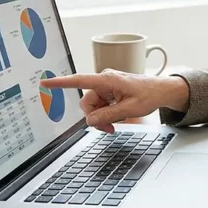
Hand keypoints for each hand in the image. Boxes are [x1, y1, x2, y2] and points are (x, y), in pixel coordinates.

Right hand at [40, 70, 189, 132]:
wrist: (161, 91)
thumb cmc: (149, 94)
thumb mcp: (130, 109)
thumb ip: (109, 115)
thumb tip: (90, 120)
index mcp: (107, 80)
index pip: (79, 80)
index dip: (61, 83)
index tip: (45, 83)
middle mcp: (104, 81)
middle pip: (87, 103)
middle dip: (95, 117)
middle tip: (110, 128)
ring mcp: (106, 87)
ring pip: (93, 107)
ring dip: (102, 118)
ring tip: (117, 122)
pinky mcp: (109, 92)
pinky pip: (100, 106)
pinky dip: (106, 115)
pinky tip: (118, 116)